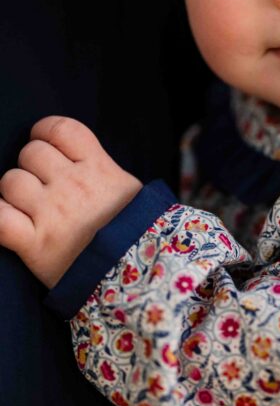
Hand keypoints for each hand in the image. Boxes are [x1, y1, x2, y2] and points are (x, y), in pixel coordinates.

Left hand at [0, 116, 141, 287]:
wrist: (140, 276)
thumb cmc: (137, 232)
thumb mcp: (128, 189)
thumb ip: (100, 169)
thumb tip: (79, 158)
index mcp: (97, 167)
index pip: (59, 129)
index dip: (45, 132)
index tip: (46, 145)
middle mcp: (72, 184)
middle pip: (30, 152)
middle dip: (31, 166)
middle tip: (42, 186)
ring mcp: (51, 213)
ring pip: (10, 181)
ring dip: (14, 193)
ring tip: (29, 208)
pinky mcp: (35, 244)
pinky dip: (0, 218)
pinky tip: (12, 224)